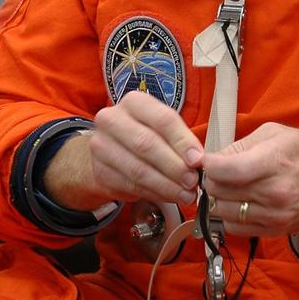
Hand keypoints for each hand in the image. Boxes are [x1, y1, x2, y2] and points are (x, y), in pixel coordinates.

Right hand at [49, 91, 202, 209]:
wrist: (110, 151)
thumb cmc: (144, 134)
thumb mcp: (163, 129)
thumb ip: (180, 140)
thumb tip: (198, 161)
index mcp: (134, 103)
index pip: (162, 119)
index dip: (182, 142)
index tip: (198, 160)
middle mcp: (112, 120)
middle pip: (146, 144)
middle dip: (174, 166)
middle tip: (192, 181)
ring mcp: (101, 146)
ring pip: (138, 170)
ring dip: (166, 185)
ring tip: (185, 194)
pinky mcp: (100, 171)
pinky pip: (130, 186)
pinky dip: (154, 194)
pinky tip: (169, 196)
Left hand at [199, 123, 298, 237]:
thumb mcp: (276, 134)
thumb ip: (241, 144)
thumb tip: (213, 158)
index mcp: (273, 163)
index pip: (224, 170)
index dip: (207, 164)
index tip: (205, 160)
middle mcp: (273, 193)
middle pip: (218, 191)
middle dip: (211, 179)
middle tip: (217, 171)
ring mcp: (273, 216)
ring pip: (222, 211)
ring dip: (219, 198)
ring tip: (229, 185)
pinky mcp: (272, 231)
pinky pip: (233, 227)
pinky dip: (230, 214)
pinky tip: (240, 200)